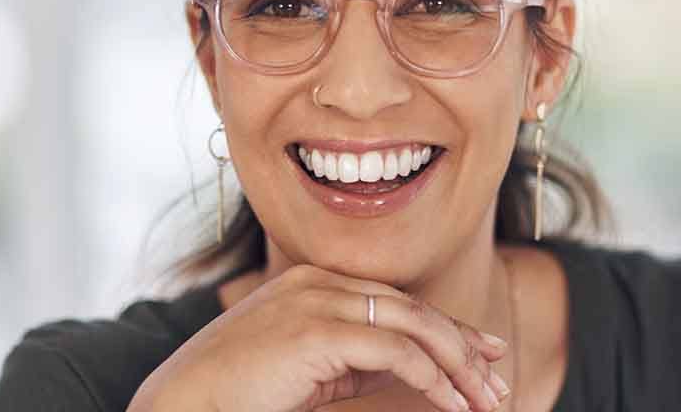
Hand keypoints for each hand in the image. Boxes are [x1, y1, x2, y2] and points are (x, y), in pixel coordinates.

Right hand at [128, 264, 511, 411]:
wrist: (183, 402)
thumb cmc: (237, 392)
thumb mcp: (308, 368)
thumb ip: (351, 359)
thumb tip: (408, 369)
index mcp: (313, 281)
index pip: (397, 301)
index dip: (446, 327)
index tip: (483, 353)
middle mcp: (319, 281)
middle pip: (412, 308)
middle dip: (463, 345)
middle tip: (497, 380)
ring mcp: (318, 300)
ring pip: (414, 326)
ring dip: (458, 365)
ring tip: (487, 399)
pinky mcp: (319, 330)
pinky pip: (397, 353)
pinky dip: (434, 378)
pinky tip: (453, 403)